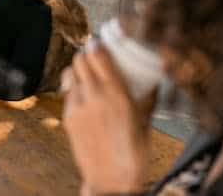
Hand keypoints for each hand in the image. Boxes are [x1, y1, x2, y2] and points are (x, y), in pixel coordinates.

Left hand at [62, 45, 156, 194]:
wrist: (111, 179)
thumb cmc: (134, 152)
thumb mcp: (146, 120)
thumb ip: (148, 96)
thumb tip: (155, 79)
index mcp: (117, 94)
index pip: (98, 54)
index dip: (97, 44)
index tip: (102, 42)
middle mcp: (94, 96)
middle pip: (80, 58)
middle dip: (87, 53)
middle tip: (95, 56)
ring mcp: (78, 107)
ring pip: (70, 72)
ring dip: (78, 69)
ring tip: (88, 74)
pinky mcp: (67, 117)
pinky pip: (68, 92)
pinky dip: (74, 87)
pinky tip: (84, 95)